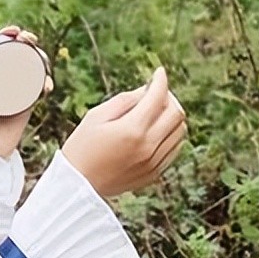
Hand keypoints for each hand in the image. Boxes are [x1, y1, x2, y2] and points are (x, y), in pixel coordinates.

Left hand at [0, 26, 52, 158]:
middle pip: (17, 55)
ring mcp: (15, 91)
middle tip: (29, 40)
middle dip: (28, 42)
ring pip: (32, 68)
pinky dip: (46, 82)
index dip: (6, 36)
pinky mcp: (27, 104)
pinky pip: (40, 88)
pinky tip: (47, 83)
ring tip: (40, 57)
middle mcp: (0, 80)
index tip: (14, 31)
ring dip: (41, 57)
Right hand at [61, 67, 185, 196]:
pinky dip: (171, 135)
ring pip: (180, 132)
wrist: (78, 185)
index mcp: (132, 130)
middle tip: (156, 92)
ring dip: (172, 116)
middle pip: (177, 113)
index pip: (158, 97)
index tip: (158, 72)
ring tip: (156, 111)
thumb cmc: (82, 147)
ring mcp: (154, 162)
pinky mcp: (154, 173)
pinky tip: (156, 130)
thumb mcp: (96, 116)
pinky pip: (174, 149)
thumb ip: (124, 101)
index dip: (160, 80)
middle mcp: (148, 146)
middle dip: (169, 97)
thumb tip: (146, 90)